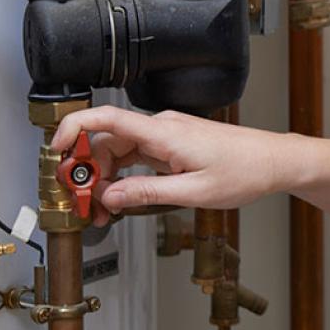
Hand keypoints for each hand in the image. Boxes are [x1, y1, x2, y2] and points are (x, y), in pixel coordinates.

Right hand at [50, 106, 297, 226]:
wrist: (273, 161)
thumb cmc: (244, 171)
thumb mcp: (193, 193)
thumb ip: (146, 193)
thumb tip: (109, 197)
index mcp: (163, 133)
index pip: (106, 119)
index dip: (73, 130)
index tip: (56, 151)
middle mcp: (161, 128)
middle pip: (106, 142)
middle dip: (87, 172)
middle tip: (82, 203)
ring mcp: (165, 135)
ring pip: (119, 151)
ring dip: (105, 179)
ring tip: (102, 211)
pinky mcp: (171, 145)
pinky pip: (136, 156)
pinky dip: (123, 176)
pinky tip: (120, 198)